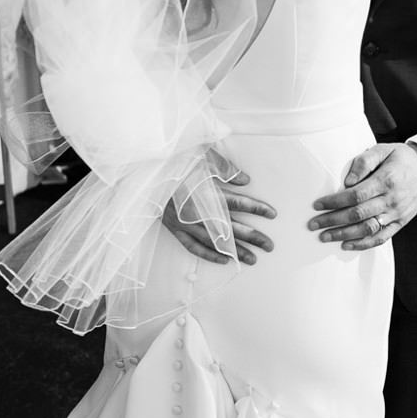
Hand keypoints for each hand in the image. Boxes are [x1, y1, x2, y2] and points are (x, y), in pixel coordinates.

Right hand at [160, 165, 276, 264]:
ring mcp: (185, 223)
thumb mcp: (202, 156)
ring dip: (234, 252)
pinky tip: (223, 261)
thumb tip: (245, 180)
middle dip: (252, 237)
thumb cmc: (175, 162)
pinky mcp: (174, 228)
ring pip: (214, 242)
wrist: (144, 173)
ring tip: (252, 259)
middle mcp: (197, 212)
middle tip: (270, 246)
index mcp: (206, 192)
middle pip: (230, 228)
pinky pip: (193, 246)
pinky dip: (209, 255)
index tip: (273, 214)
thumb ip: (225, 168)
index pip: (238, 203)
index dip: (257, 209)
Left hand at [308, 142, 416, 251]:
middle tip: (313, 224)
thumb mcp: (383, 149)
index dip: (335, 202)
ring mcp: (397, 214)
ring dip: (344, 235)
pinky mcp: (400, 223)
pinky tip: (346, 245)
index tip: (317, 205)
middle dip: (333, 221)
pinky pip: (381, 238)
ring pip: (367, 229)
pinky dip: (363, 244)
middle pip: (358, 214)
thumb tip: (347, 181)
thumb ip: (364, 162)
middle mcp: (392, 199)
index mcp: (387, 180)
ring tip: (325, 237)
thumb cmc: (401, 158)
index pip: (356, 195)